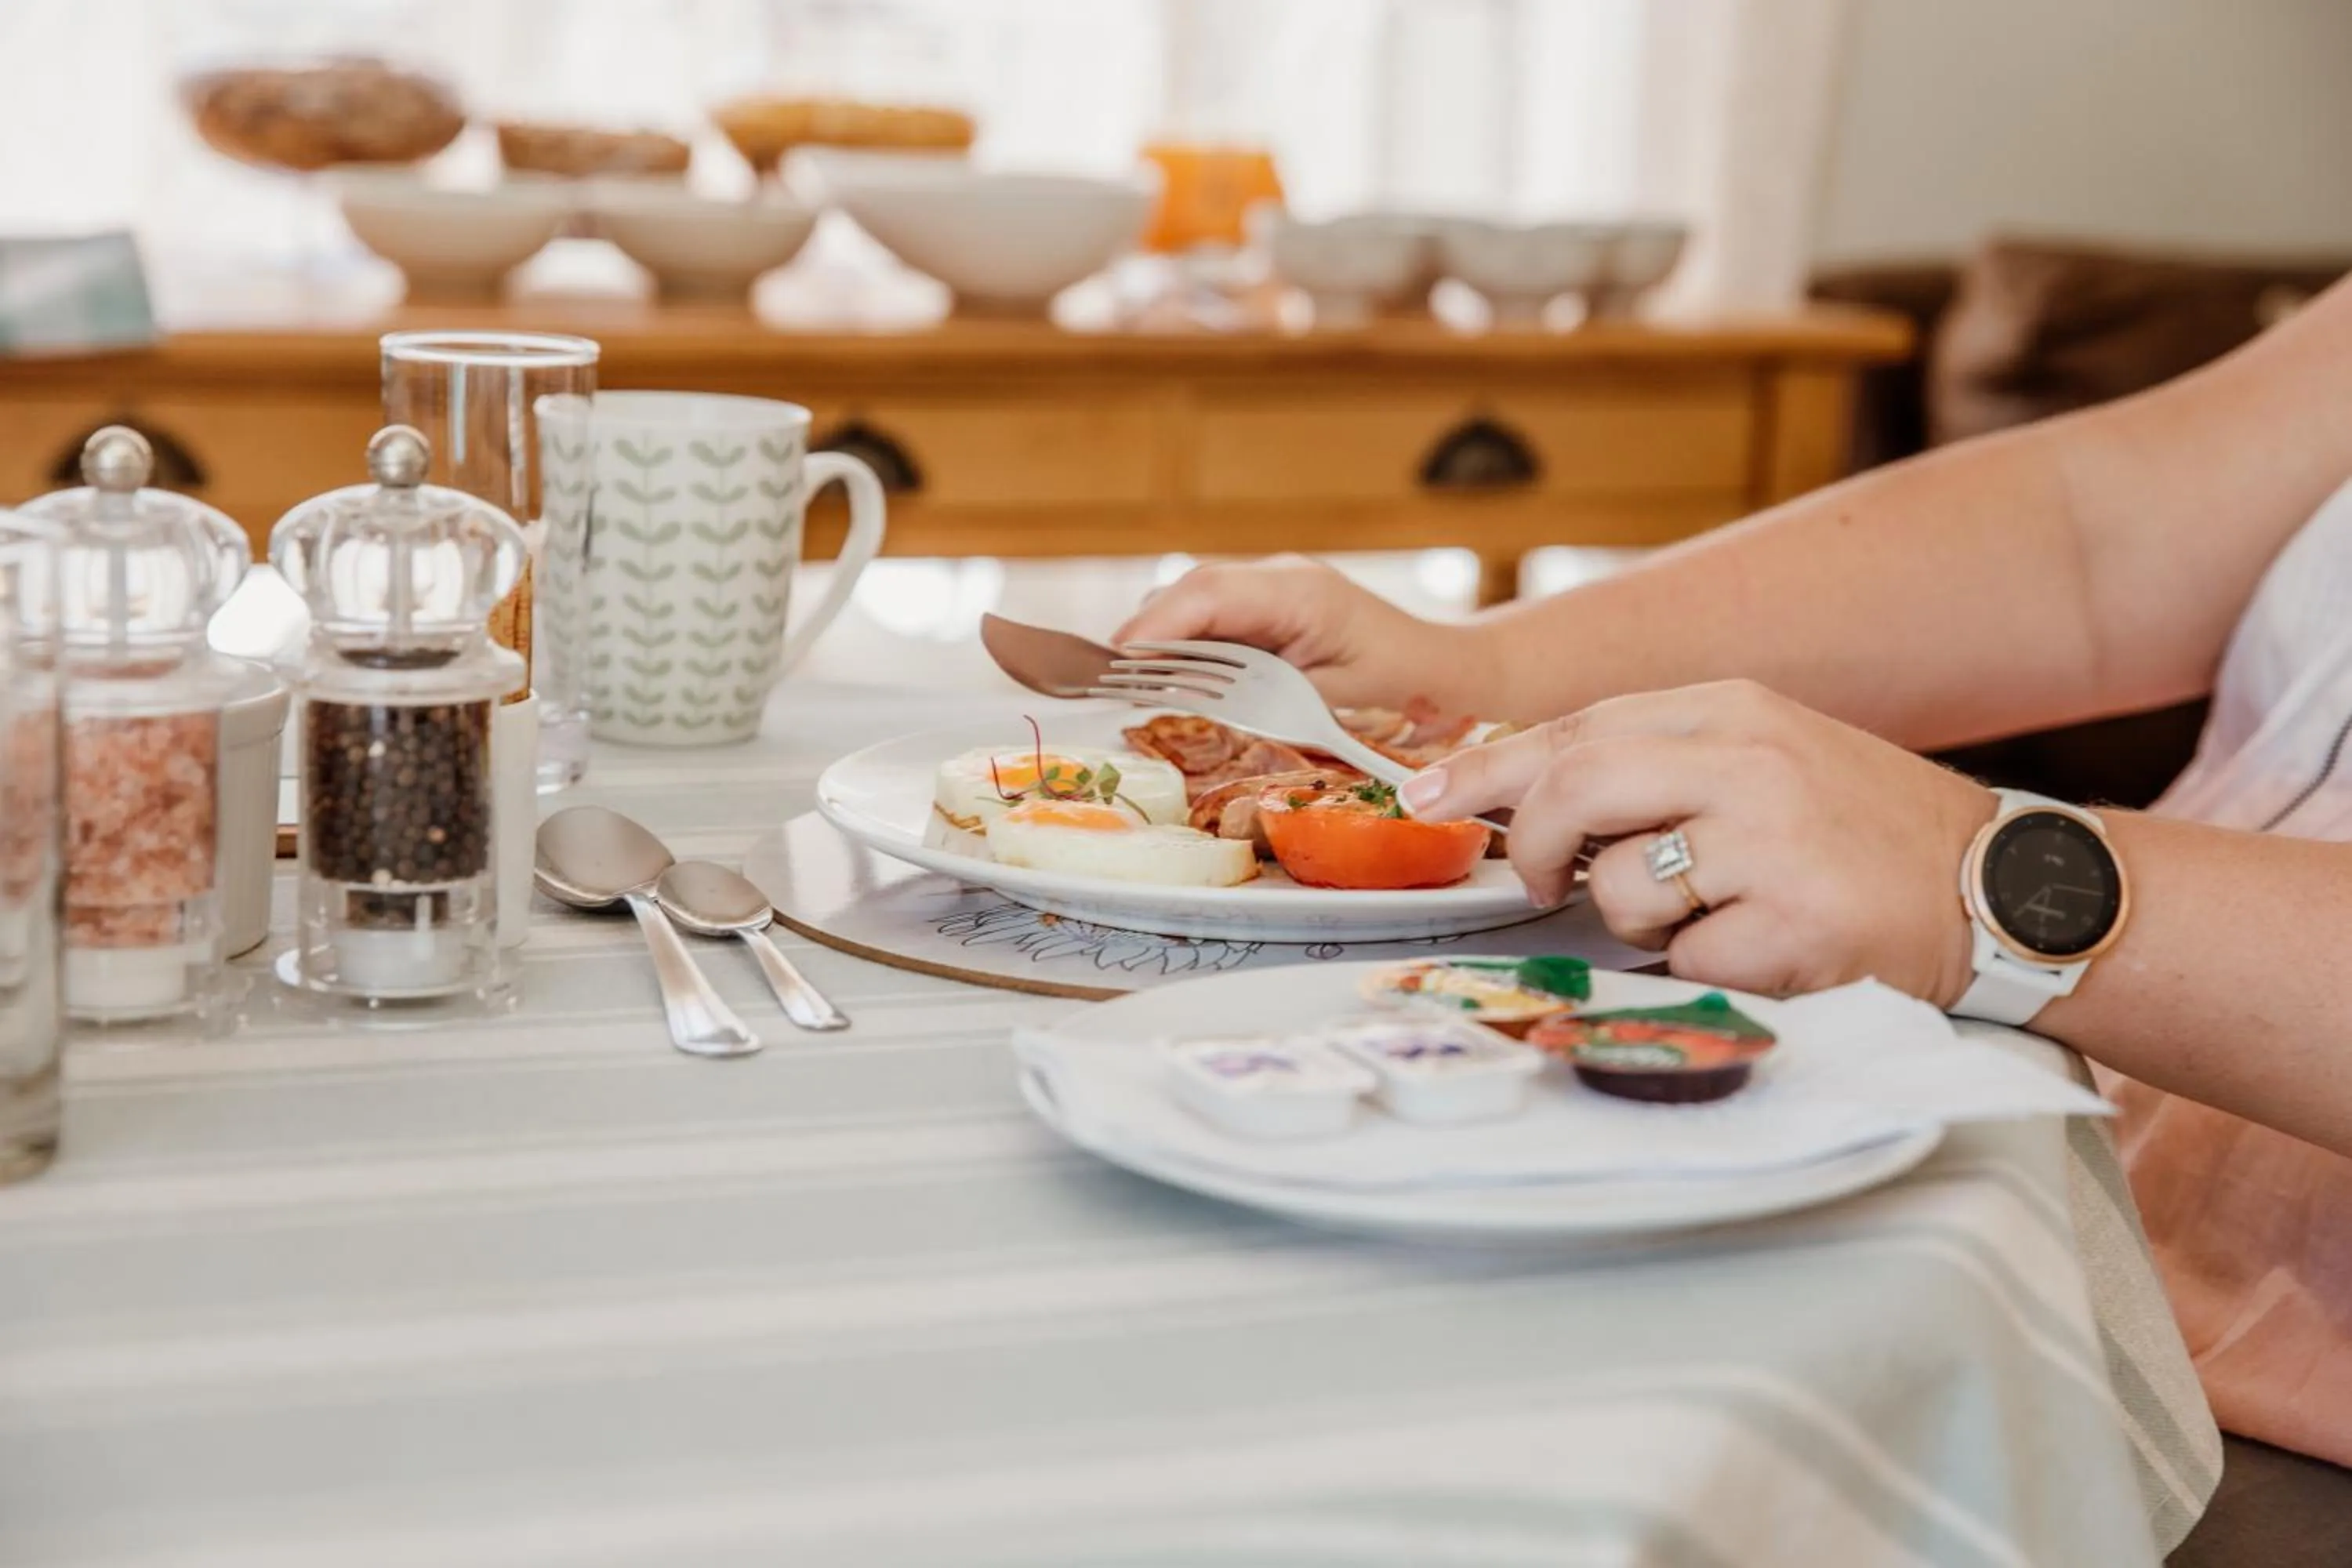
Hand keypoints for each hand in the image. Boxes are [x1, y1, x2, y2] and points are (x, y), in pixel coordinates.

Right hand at [1115, 555, 1489, 711]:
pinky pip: (1210, 612)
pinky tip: (1164, 673)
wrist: (1438, 662)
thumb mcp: (1331, 696)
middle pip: (1190, 592)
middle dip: (1143, 632)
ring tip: (1125, 680)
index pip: (1209, 596)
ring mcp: (1272, 585)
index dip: (1156, 627)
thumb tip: (1195, 695)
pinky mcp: (1267, 603)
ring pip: (1192, 599)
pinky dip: (1180, 639)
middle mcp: (1279, 577)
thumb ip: (1263, 693)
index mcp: (1300, 591)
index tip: (1118, 662)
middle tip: (1102, 678)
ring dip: (1157, 635)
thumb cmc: (1398, 677)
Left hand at [1400, 680, 1996, 1004]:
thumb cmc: (1860, 831)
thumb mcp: (1762, 758)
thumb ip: (1658, 763)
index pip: (1576, 728)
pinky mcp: (1796, 924)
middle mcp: (1747, 761)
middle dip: (1532, 844)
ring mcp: (1772, 841)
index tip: (1425, 798)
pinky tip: (1762, 945)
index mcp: (1730, 709)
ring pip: (1621, 888)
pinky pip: (1685, 958)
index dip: (1486, 768)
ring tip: (1710, 912)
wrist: (1998, 886)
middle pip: (1575, 788)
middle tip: (1539, 882)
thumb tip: (1529, 793)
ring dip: (1637, 921)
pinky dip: (1702, 965)